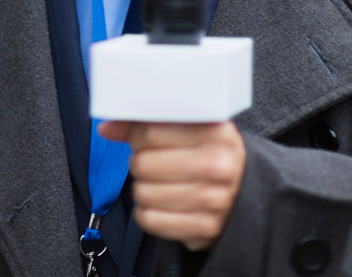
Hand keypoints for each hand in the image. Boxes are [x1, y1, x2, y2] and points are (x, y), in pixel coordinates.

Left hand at [98, 120, 245, 250]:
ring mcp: (215, 199)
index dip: (137, 137)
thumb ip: (146, 124)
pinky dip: (148, 213)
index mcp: (216, 132)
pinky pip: (150, 220)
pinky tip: (162, 205)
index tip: (143, 140)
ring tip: (160, 184)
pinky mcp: (206, 227)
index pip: (151, 131)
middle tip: (154, 164)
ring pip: (143, 192)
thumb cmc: (208, 156)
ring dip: (143, 189)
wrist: (243, 192)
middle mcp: (219, 164)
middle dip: (140, 164)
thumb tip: (108, 129)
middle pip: (143, 163)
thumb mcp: (188, 131)